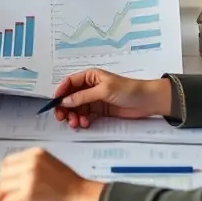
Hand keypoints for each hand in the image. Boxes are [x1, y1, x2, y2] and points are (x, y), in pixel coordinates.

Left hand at [0, 148, 101, 200]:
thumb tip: (14, 184)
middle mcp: (30, 162)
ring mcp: (28, 177)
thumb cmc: (70, 185)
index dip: (2, 177)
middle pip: (2, 175)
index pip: (8, 162)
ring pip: (2, 188)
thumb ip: (31, 168)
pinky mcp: (28, 194)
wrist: (81, 196)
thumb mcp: (49, 166)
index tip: (2, 188)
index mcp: (35, 153)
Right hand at [52, 69, 171, 128]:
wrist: (147, 101)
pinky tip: (85, 124)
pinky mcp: (100, 111)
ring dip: (74, 116)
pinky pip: (86, 115)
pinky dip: (83, 120)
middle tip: (62, 118)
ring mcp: (95, 99)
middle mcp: (90, 87)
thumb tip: (65, 101)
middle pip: (71, 97)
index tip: (55, 103)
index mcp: (90, 76)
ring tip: (76, 123)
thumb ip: (83, 96)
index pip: (70, 83)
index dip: (61, 92)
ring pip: (77, 108)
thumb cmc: (127, 90)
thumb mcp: (104, 91)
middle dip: (66, 107)